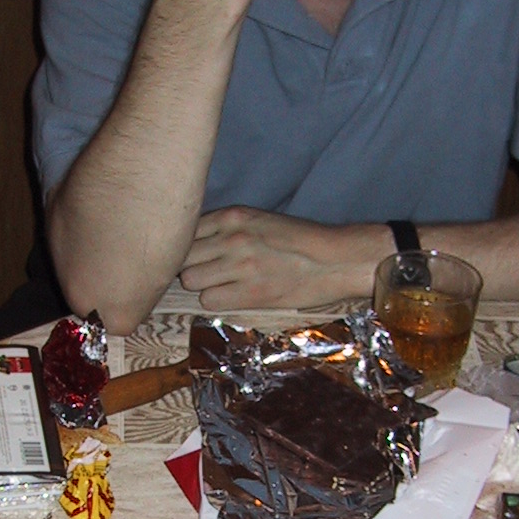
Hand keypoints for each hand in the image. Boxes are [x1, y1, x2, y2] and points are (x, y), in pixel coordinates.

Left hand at [180, 207, 392, 310]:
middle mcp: (233, 237)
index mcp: (233, 216)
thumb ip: (225, 228)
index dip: (185, 246)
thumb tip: (191, 245)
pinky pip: (209, 301)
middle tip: (206, 273)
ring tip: (221, 285)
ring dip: (201, 286)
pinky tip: (232, 297)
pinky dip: (216, 302)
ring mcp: (240, 265)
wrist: (335, 259)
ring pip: (190, 280)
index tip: (195, 256)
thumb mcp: (259, 220)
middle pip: (182, 256)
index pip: (184, 231)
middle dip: (189, 266)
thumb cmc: (299, 241)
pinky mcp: (251, 292)